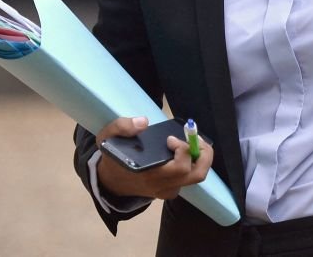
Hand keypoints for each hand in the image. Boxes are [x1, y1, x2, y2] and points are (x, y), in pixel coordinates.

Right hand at [95, 116, 212, 200]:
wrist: (110, 182)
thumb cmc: (113, 159)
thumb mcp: (108, 138)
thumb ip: (122, 127)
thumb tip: (143, 122)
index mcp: (149, 175)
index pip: (180, 168)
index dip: (184, 149)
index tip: (170, 138)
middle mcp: (162, 186)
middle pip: (197, 174)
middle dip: (204, 153)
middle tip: (195, 138)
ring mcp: (168, 190)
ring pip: (195, 176)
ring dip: (199, 157)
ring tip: (190, 142)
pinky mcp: (170, 190)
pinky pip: (189, 178)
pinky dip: (193, 163)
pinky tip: (184, 151)